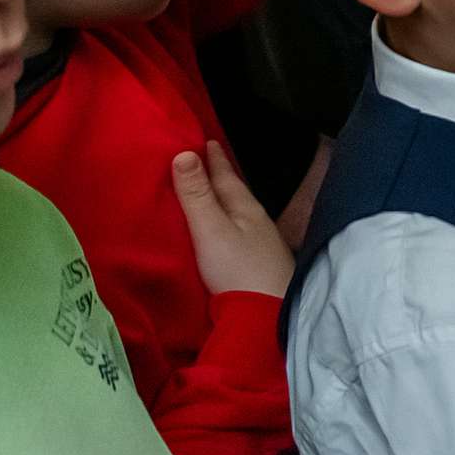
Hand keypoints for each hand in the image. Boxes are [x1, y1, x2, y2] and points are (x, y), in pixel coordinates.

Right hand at [167, 142, 288, 300]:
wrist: (268, 314)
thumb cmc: (239, 268)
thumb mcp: (212, 229)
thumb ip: (198, 195)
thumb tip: (185, 153)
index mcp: (246, 208)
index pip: (227, 176)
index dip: (214, 158)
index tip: (205, 140)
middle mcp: (256, 222)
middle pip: (235, 193)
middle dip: (219, 176)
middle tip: (205, 159)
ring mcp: (260, 244)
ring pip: (237, 213)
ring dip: (223, 200)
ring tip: (209, 191)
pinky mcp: (257, 265)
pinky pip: (237, 233)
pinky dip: (226, 224)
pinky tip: (222, 230)